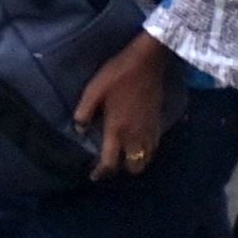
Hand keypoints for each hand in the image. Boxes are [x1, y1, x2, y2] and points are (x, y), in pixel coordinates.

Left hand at [75, 33, 173, 180]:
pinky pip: (154, 146)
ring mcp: (150, 130)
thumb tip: (79, 129)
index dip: (101, 173)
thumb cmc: (118, 74)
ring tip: (124, 154)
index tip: (94, 176)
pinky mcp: (158, 122)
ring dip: (135, 161)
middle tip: (111, 162)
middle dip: (122, 169)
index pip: (110, 163)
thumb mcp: (94, 90)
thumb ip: (84, 112)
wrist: (148, 61)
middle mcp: (135, 136)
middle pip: (133, 167)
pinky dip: (146, 150)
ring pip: (146, 159)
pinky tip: (138, 141)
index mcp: (117, 130)